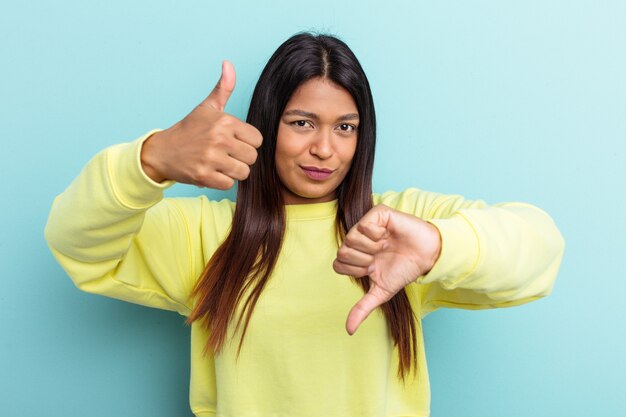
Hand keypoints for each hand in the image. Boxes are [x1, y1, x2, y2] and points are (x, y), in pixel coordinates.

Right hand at [140, 61, 262, 188]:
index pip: (257, 139)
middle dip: (241, 159)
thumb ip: (223, 88)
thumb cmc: (189, 129)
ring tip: (220, 164)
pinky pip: (229, 184)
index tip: (234, 142)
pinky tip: (212, 172)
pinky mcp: (204, 175)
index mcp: (224, 121)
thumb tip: (228, 63)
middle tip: (226, 154)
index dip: (247, 143)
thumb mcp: (207, 108)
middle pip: (252, 157)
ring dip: (233, 172)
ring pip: (243, 172)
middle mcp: (219, 138)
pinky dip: (221, 181)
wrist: (162, 151)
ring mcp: (211, 158)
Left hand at [333, 204, 441, 334]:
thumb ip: (363, 308)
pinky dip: (377, 234)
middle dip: (364, 260)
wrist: (427, 256)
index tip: (373, 269)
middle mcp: (358, 240)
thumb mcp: (382, 291)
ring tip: (385, 245)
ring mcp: (366, 226)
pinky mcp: (377, 214)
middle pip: (342, 252)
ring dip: (372, 247)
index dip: (356, 270)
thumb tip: (348, 330)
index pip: (338, 264)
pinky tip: (387, 235)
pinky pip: (364, 224)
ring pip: (351, 238)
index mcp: (356, 256)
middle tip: (379, 257)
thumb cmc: (404, 270)